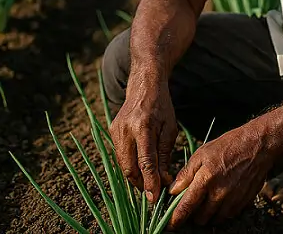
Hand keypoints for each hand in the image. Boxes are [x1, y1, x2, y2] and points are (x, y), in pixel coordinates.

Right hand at [109, 74, 177, 202]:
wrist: (144, 84)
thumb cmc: (162, 107)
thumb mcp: (170, 129)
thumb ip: (165, 155)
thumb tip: (164, 180)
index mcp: (143, 127)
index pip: (145, 162)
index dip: (150, 182)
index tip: (155, 199)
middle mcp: (126, 129)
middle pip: (129, 167)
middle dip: (141, 184)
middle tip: (153, 193)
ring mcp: (116, 130)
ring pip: (123, 164)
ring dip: (135, 176)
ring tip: (149, 183)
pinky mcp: (112, 131)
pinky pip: (121, 155)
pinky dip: (130, 165)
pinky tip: (141, 169)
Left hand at [167, 120, 282, 228]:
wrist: (257, 146)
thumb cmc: (228, 146)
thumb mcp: (201, 154)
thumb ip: (186, 174)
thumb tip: (173, 191)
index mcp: (205, 180)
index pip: (186, 207)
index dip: (176, 219)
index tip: (171, 225)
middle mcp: (219, 194)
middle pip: (200, 218)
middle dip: (194, 215)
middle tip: (193, 204)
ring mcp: (233, 200)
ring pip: (215, 219)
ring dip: (208, 215)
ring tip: (208, 200)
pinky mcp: (244, 202)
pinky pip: (229, 215)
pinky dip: (222, 211)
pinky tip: (222, 198)